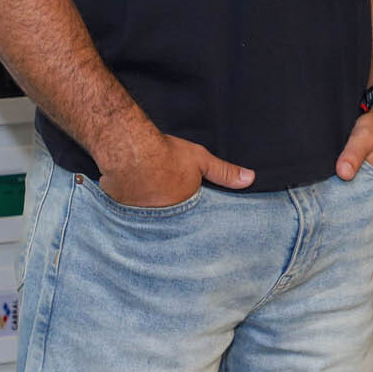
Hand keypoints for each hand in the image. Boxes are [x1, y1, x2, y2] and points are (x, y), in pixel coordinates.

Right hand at [97, 133, 252, 205]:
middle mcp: (163, 218)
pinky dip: (131, 208)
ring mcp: (141, 217)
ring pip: (149, 218)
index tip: (193, 215)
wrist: (129, 150)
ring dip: (150, 213)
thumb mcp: (201, 160)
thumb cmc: (166, 154)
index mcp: (184, 208)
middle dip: (172, 218)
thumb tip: (250, 179)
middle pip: (170, 221)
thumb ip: (224, 173)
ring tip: (151, 203)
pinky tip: (131, 199)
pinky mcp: (122, 212)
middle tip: (170, 210)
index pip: (192, 219)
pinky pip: (129, 214)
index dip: (191, 214)